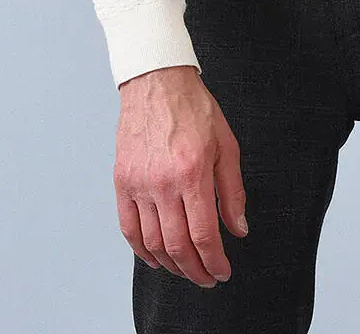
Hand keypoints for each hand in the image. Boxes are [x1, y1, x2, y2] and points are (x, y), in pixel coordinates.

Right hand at [114, 64, 248, 286]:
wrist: (157, 81)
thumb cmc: (193, 109)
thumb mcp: (226, 145)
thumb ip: (233, 191)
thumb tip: (238, 228)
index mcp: (192, 173)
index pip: (204, 235)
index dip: (215, 261)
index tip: (222, 271)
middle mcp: (163, 183)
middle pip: (177, 245)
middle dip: (195, 270)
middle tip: (207, 278)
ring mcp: (139, 183)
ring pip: (152, 242)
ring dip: (170, 264)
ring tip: (185, 269)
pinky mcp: (122, 180)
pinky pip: (128, 226)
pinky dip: (140, 249)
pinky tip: (154, 257)